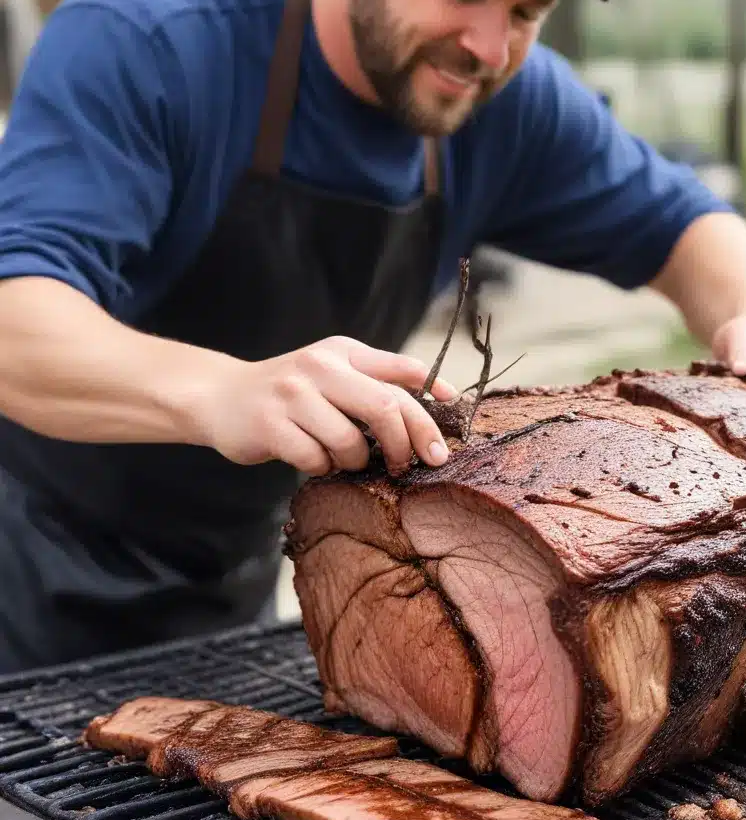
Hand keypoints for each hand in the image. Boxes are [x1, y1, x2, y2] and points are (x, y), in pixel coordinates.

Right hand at [189, 337, 457, 475]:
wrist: (219, 396)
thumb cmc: (291, 392)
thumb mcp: (334, 371)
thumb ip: (379, 379)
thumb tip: (442, 393)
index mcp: (343, 352)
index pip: (402, 369)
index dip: (433, 393)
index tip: (451, 414)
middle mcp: (320, 367)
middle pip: (386, 406)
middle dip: (407, 441)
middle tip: (410, 463)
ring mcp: (293, 395)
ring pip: (351, 441)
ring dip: (357, 461)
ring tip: (346, 459)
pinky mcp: (270, 425)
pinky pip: (316, 459)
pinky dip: (323, 467)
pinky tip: (314, 460)